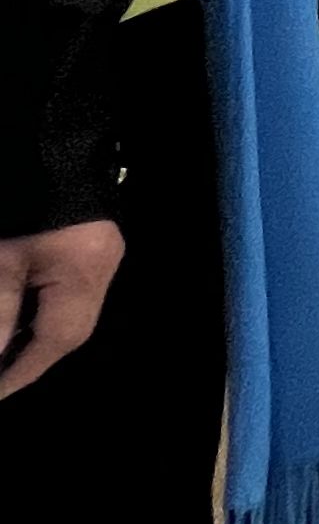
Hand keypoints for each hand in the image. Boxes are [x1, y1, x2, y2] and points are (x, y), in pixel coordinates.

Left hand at [0, 219, 120, 399]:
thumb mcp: (0, 263)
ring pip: (68, 311)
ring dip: (32, 336)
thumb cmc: (18, 207)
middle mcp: (103, 262)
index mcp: (86, 267)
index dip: (21, 371)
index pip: (59, 336)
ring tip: (5, 352)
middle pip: (69, 327)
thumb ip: (1, 316)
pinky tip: (16, 319)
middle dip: (29, 357)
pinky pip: (66, 292)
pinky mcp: (87, 242)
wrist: (40, 146)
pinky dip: (38, 312)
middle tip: (1, 377)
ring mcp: (100, 251)